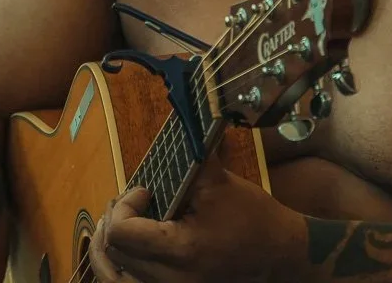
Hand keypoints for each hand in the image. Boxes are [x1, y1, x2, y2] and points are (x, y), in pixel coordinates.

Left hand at [90, 166, 305, 282]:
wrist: (279, 255)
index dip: (125, 205)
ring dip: (111, 245)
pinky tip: (128, 247)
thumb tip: (173, 124)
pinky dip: (121, 265)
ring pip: (115, 274)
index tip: (145, 191)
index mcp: (180, 251)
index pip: (121, 233)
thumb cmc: (253, 220)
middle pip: (114, 253)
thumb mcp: (219, 184)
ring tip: (121, 224)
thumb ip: (187, 160)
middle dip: (115, 220)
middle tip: (133, 202)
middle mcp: (170, 279)